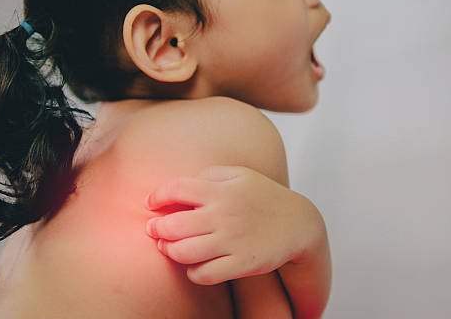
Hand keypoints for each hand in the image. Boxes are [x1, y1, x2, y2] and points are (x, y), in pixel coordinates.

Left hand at [144, 166, 323, 285]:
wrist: (299, 222)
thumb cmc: (264, 196)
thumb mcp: (240, 175)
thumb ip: (209, 175)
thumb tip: (180, 187)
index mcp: (221, 189)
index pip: (176, 188)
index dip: (157, 196)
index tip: (151, 204)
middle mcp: (224, 214)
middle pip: (173, 225)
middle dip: (157, 229)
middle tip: (155, 230)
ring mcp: (232, 241)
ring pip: (183, 253)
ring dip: (169, 251)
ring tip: (169, 247)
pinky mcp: (241, 264)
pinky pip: (204, 275)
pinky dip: (192, 272)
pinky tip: (194, 265)